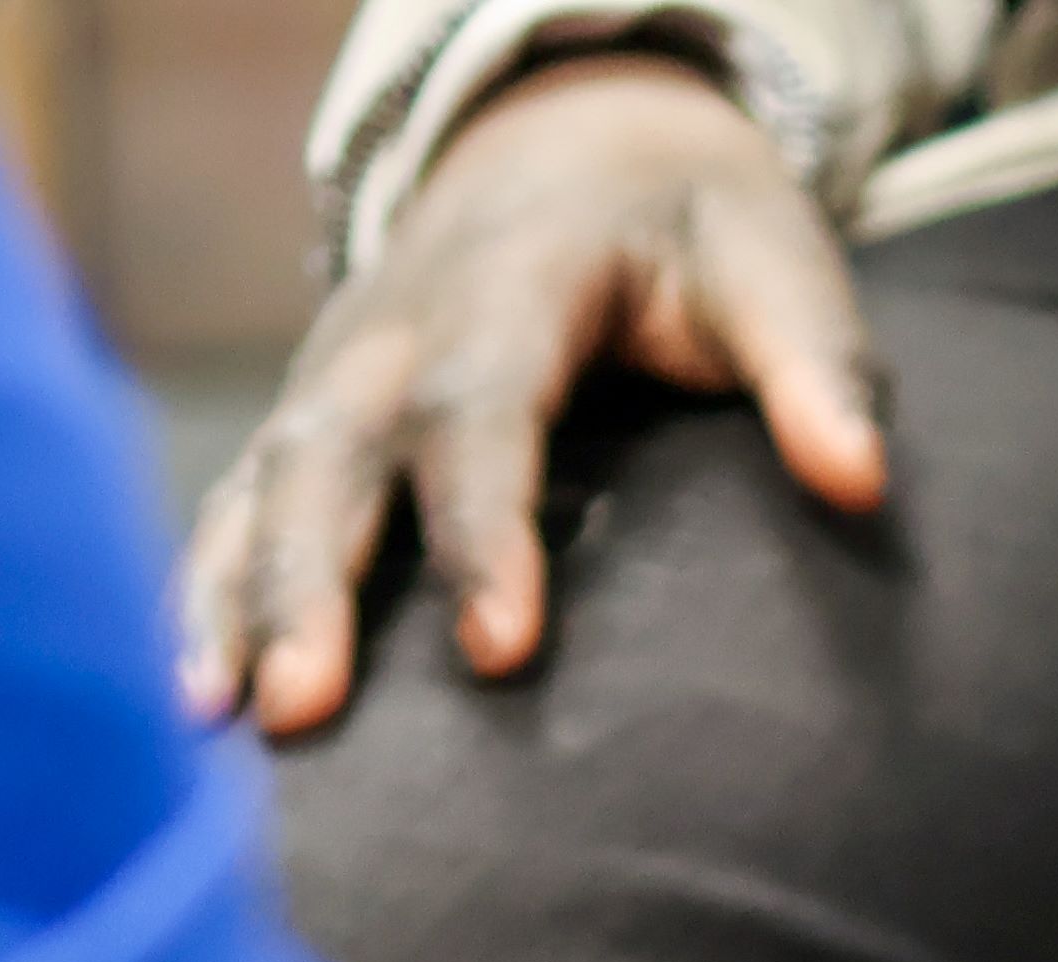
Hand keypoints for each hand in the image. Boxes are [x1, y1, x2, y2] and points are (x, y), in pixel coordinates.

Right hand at [178, 51, 883, 738]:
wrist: (578, 145)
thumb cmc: (691, 230)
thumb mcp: (770, 262)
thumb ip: (814, 365)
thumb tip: (862, 479)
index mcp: (512, 277)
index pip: (484, 404)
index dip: (486, 524)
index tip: (502, 652)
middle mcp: (399, 323)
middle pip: (335, 449)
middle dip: (312, 582)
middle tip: (305, 712)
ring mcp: (340, 369)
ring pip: (268, 480)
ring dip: (237, 598)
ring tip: (218, 720)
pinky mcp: (313, 415)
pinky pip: (240, 500)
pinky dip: (205, 588)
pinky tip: (195, 697)